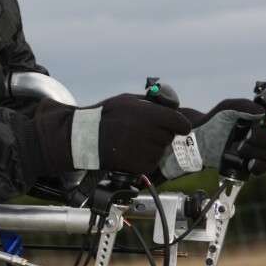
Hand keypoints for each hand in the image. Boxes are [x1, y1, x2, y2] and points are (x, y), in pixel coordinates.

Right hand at [37, 95, 191, 175]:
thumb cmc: (106, 116)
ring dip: (152, 147)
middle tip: (144, 131)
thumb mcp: (126, 100)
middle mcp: (147, 132)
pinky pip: (151, 162)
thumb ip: (150, 103)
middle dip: (160, 133)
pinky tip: (131, 151)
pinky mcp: (138, 165)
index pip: (179, 123)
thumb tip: (170, 106)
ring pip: (160, 150)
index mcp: (146, 114)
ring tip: (133, 141)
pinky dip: (145, 158)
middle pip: (169, 136)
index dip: (180, 124)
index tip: (178, 125)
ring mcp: (143, 150)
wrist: (85, 137)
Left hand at [159, 98, 265, 179]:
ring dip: (256, 150)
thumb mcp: (226, 107)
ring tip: (239, 147)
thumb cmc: (215, 120)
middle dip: (264, 137)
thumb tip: (262, 112)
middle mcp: (265, 134)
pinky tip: (249, 163)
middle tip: (248, 136)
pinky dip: (258, 166)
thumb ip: (243, 105)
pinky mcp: (252, 163)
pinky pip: (263, 168)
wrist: (200, 139)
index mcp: (264, 118)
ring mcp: (259, 150)